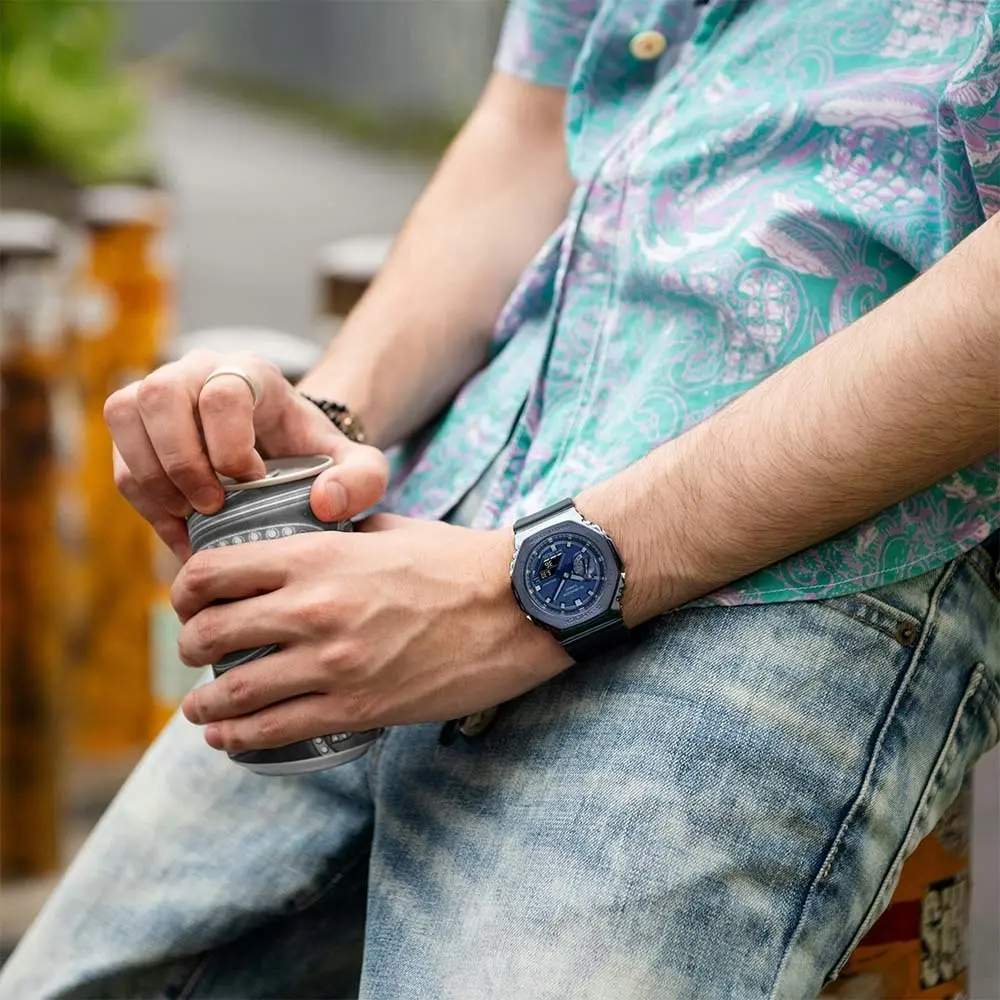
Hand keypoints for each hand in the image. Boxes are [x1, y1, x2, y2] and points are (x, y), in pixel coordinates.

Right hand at [104, 349, 387, 558]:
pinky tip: (180, 528)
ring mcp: (162, 392)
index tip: (253, 482)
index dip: (229, 445)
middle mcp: (199, 370)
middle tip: (214, 506)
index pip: (223, 391)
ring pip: (126, 414)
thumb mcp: (358, 468)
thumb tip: (323, 503)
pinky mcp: (137, 426)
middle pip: (161, 394)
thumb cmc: (318, 457)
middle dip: (182, 462)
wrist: (288, 455)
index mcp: (253, 373)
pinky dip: (144, 499)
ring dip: (153, 476)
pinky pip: (118, 454)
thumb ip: (363, 481)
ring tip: (192, 515)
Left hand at [174, 515, 570, 751]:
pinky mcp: (357, 708)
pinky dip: (237, 739)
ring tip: (200, 709)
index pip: (213, 571)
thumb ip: (336, 530)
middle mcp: (314, 608)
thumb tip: (306, 529)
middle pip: (208, 633)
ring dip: (203, 705)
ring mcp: (333, 663)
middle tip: (195, 653)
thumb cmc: (457, 562)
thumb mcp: (387, 528)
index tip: (189, 603)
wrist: (518, 606)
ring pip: (233, 692)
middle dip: (189, 646)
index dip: (185, 590)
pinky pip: (274, 731)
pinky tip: (227, 739)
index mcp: (318, 554)